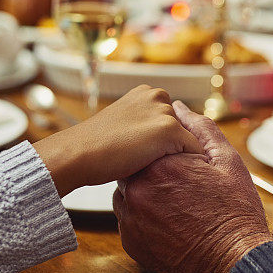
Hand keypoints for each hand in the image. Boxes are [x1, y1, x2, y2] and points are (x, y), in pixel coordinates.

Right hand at [33, 86, 202, 195]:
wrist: (78, 154)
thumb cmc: (94, 148)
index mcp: (144, 93)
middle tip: (160, 168)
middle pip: (181, 128)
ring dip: (181, 156)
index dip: (163, 142)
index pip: (169, 118)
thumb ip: (140, 126)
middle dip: (174, 147)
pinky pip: (194, 151)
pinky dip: (191, 165)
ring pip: (188, 140)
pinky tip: (178, 179)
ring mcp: (165, 112)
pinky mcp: (171, 130)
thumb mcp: (120, 127)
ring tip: (167, 174)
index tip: (154, 159)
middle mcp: (157, 96)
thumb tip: (152, 142)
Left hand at [113, 101, 272, 272]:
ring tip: (177, 204)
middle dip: (155, 170)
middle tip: (182, 185)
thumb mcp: (226, 161)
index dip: (166, 150)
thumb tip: (179, 107)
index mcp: (161, 164)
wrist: (234, 263)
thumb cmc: (235, 213)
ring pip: (129, 191)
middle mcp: (139, 189)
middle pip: (135, 166)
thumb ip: (199, 129)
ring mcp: (131, 217)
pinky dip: (144, 216)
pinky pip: (128, 218)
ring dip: (147, 192)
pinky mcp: (130, 241)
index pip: (148, 143)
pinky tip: (169, 222)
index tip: (185, 164)